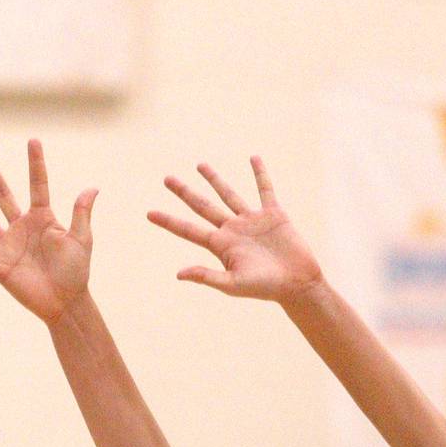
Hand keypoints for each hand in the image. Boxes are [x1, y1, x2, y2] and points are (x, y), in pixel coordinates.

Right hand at [0, 139, 98, 326]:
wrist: (64, 302)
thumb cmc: (76, 272)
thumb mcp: (82, 240)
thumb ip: (81, 214)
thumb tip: (92, 187)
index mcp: (43, 218)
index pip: (38, 185)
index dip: (36, 163)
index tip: (33, 140)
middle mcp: (21, 227)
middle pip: (3, 194)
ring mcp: (7, 245)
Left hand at [147, 158, 322, 304]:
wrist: (297, 283)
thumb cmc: (265, 288)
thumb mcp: (233, 284)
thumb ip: (206, 276)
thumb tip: (178, 274)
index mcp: (220, 245)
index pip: (188, 229)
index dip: (168, 222)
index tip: (149, 213)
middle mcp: (232, 230)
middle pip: (202, 206)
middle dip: (184, 192)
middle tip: (166, 179)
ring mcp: (251, 221)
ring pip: (228, 194)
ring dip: (214, 179)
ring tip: (200, 165)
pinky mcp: (274, 214)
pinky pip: (265, 190)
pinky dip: (260, 174)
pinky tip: (253, 158)